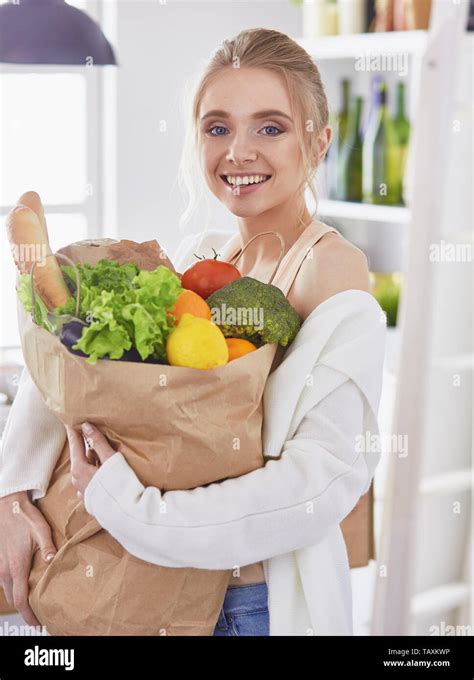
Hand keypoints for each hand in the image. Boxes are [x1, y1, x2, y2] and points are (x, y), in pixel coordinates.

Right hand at [0, 491, 56, 625]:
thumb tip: (53, 560)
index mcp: (16, 566)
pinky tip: (22, 584)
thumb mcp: (41, 530)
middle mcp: (4, 570)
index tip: (38, 623)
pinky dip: (12, 587)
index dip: (29, 615)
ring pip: (7, 590)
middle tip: (38, 614)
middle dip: (25, 609)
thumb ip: (47, 547)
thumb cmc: (25, 518)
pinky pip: (3, 581)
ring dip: (18, 598)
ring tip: (32, 601)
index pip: (21, 599)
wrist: (6, 506)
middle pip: (13, 598)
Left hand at [66, 422, 116, 497]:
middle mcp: (78, 481)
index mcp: (79, 469)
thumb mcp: (110, 459)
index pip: (75, 445)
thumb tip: (86, 426)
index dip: (73, 432)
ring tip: (97, 450)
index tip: (70, 422)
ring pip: (85, 470)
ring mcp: (84, 491)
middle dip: (83, 446)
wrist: (125, 514)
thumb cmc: (119, 484)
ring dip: (90, 459)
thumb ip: (98, 442)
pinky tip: (101, 470)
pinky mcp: (91, 499)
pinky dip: (94, 471)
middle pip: (80, 458)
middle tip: (86, 432)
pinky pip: (89, 480)